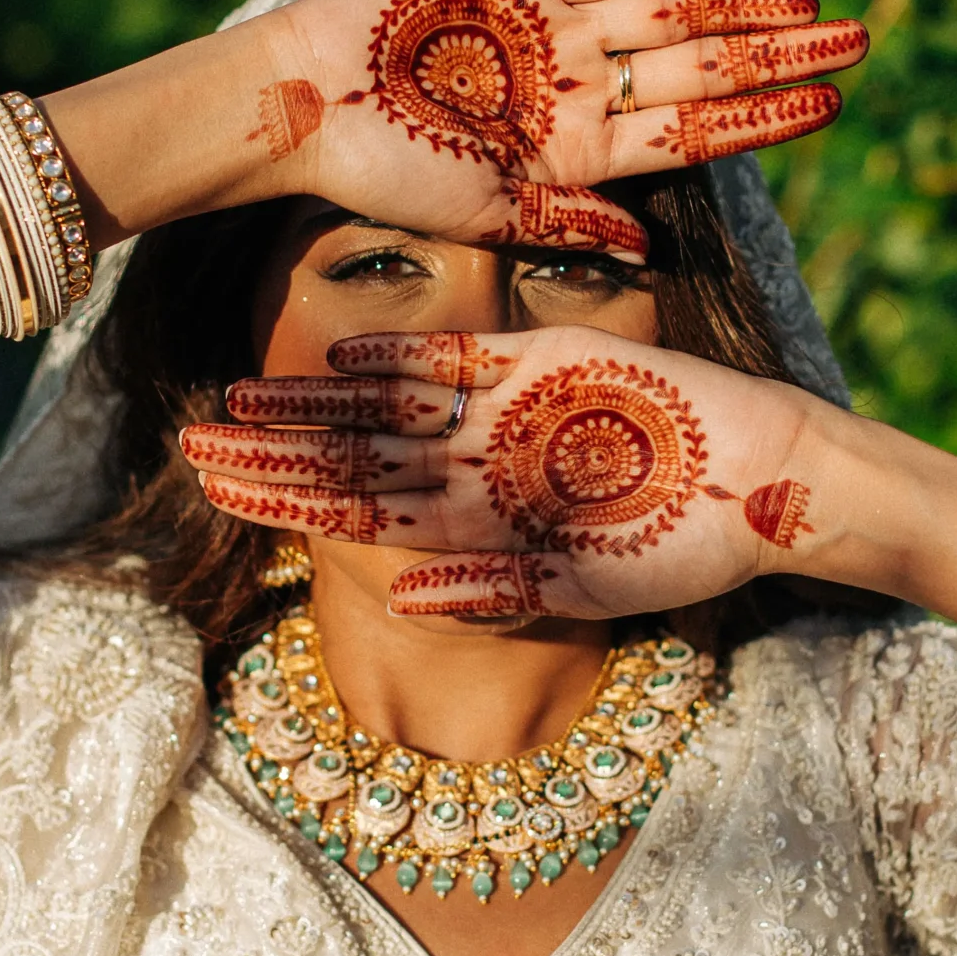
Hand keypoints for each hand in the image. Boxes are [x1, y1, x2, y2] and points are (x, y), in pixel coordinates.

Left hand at [179, 327, 830, 617]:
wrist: (768, 480)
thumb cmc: (682, 549)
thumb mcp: (584, 586)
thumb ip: (495, 588)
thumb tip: (400, 598)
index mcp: (474, 525)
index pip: (355, 511)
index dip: (282, 501)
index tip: (213, 494)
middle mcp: (473, 466)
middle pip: (350, 458)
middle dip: (271, 454)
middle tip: (188, 442)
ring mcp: (502, 413)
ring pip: (384, 406)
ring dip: (314, 404)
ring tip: (236, 398)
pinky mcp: (542, 362)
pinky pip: (458, 357)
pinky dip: (405, 357)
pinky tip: (343, 356)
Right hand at [244, 0, 862, 257]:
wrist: (304, 103)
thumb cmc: (382, 173)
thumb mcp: (482, 213)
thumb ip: (565, 222)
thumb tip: (645, 247)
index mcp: (581, 153)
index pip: (697, 132)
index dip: (766, 118)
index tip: (834, 105)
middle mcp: (581, 88)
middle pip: (704, 68)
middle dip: (782, 54)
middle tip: (862, 36)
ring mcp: (555, 30)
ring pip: (672, 15)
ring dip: (742, 8)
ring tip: (812, 0)